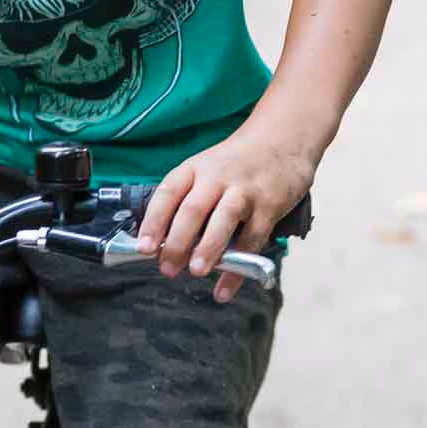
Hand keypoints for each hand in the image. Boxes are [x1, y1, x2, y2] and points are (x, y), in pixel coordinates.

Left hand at [137, 128, 313, 303]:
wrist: (282, 139)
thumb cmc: (236, 163)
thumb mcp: (206, 169)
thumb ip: (188, 201)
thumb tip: (165, 246)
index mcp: (194, 169)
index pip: (168, 193)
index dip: (153, 222)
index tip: (144, 248)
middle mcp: (217, 177)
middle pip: (192, 209)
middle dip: (177, 242)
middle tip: (167, 268)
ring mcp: (244, 191)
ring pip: (223, 220)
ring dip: (208, 248)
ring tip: (196, 271)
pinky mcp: (269, 206)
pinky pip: (252, 239)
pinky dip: (239, 268)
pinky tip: (225, 288)